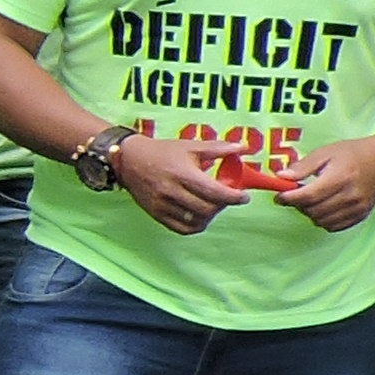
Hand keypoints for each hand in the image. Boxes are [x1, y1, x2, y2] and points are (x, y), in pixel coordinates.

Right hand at [104, 129, 239, 235]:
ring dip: (211, 216)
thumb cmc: (163, 152)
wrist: (129, 160)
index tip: (243, 196)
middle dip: (223, 205)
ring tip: (213, 206)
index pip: (215, 192)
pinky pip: (182, 228)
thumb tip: (245, 148)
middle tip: (227, 198)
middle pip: (208, 209)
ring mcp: (163, 205)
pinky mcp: (156, 214)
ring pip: (196, 220)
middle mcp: (172, 191)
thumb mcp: (191, 146)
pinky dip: (196, 225)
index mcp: (183, 173)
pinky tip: (200, 215)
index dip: (234, 197)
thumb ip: (219, 148)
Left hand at [276, 132, 374, 231]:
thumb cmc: (352, 154)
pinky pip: (333, 226)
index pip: (310, 195)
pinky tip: (323, 207)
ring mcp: (357, 208)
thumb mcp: (325, 153)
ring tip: (310, 200)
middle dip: (298, 205)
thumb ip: (303, 167)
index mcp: (340, 177)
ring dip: (310, 213)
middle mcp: (350, 196)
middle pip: (314, 210)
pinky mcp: (360, 216)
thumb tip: (281, 177)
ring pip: (322, 221)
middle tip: (295, 195)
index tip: (279, 196)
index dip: (290, 198)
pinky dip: (323, 220)